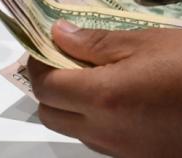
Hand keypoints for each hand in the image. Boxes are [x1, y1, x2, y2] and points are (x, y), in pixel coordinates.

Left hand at [28, 20, 181, 156]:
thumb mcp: (145, 41)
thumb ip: (93, 42)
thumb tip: (58, 35)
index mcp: (103, 98)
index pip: (44, 85)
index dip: (36, 64)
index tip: (42, 47)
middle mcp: (106, 132)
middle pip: (49, 113)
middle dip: (47, 86)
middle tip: (60, 61)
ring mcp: (122, 150)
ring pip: (71, 129)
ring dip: (68, 104)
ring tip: (87, 76)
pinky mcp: (138, 157)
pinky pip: (98, 140)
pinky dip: (92, 119)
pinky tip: (112, 97)